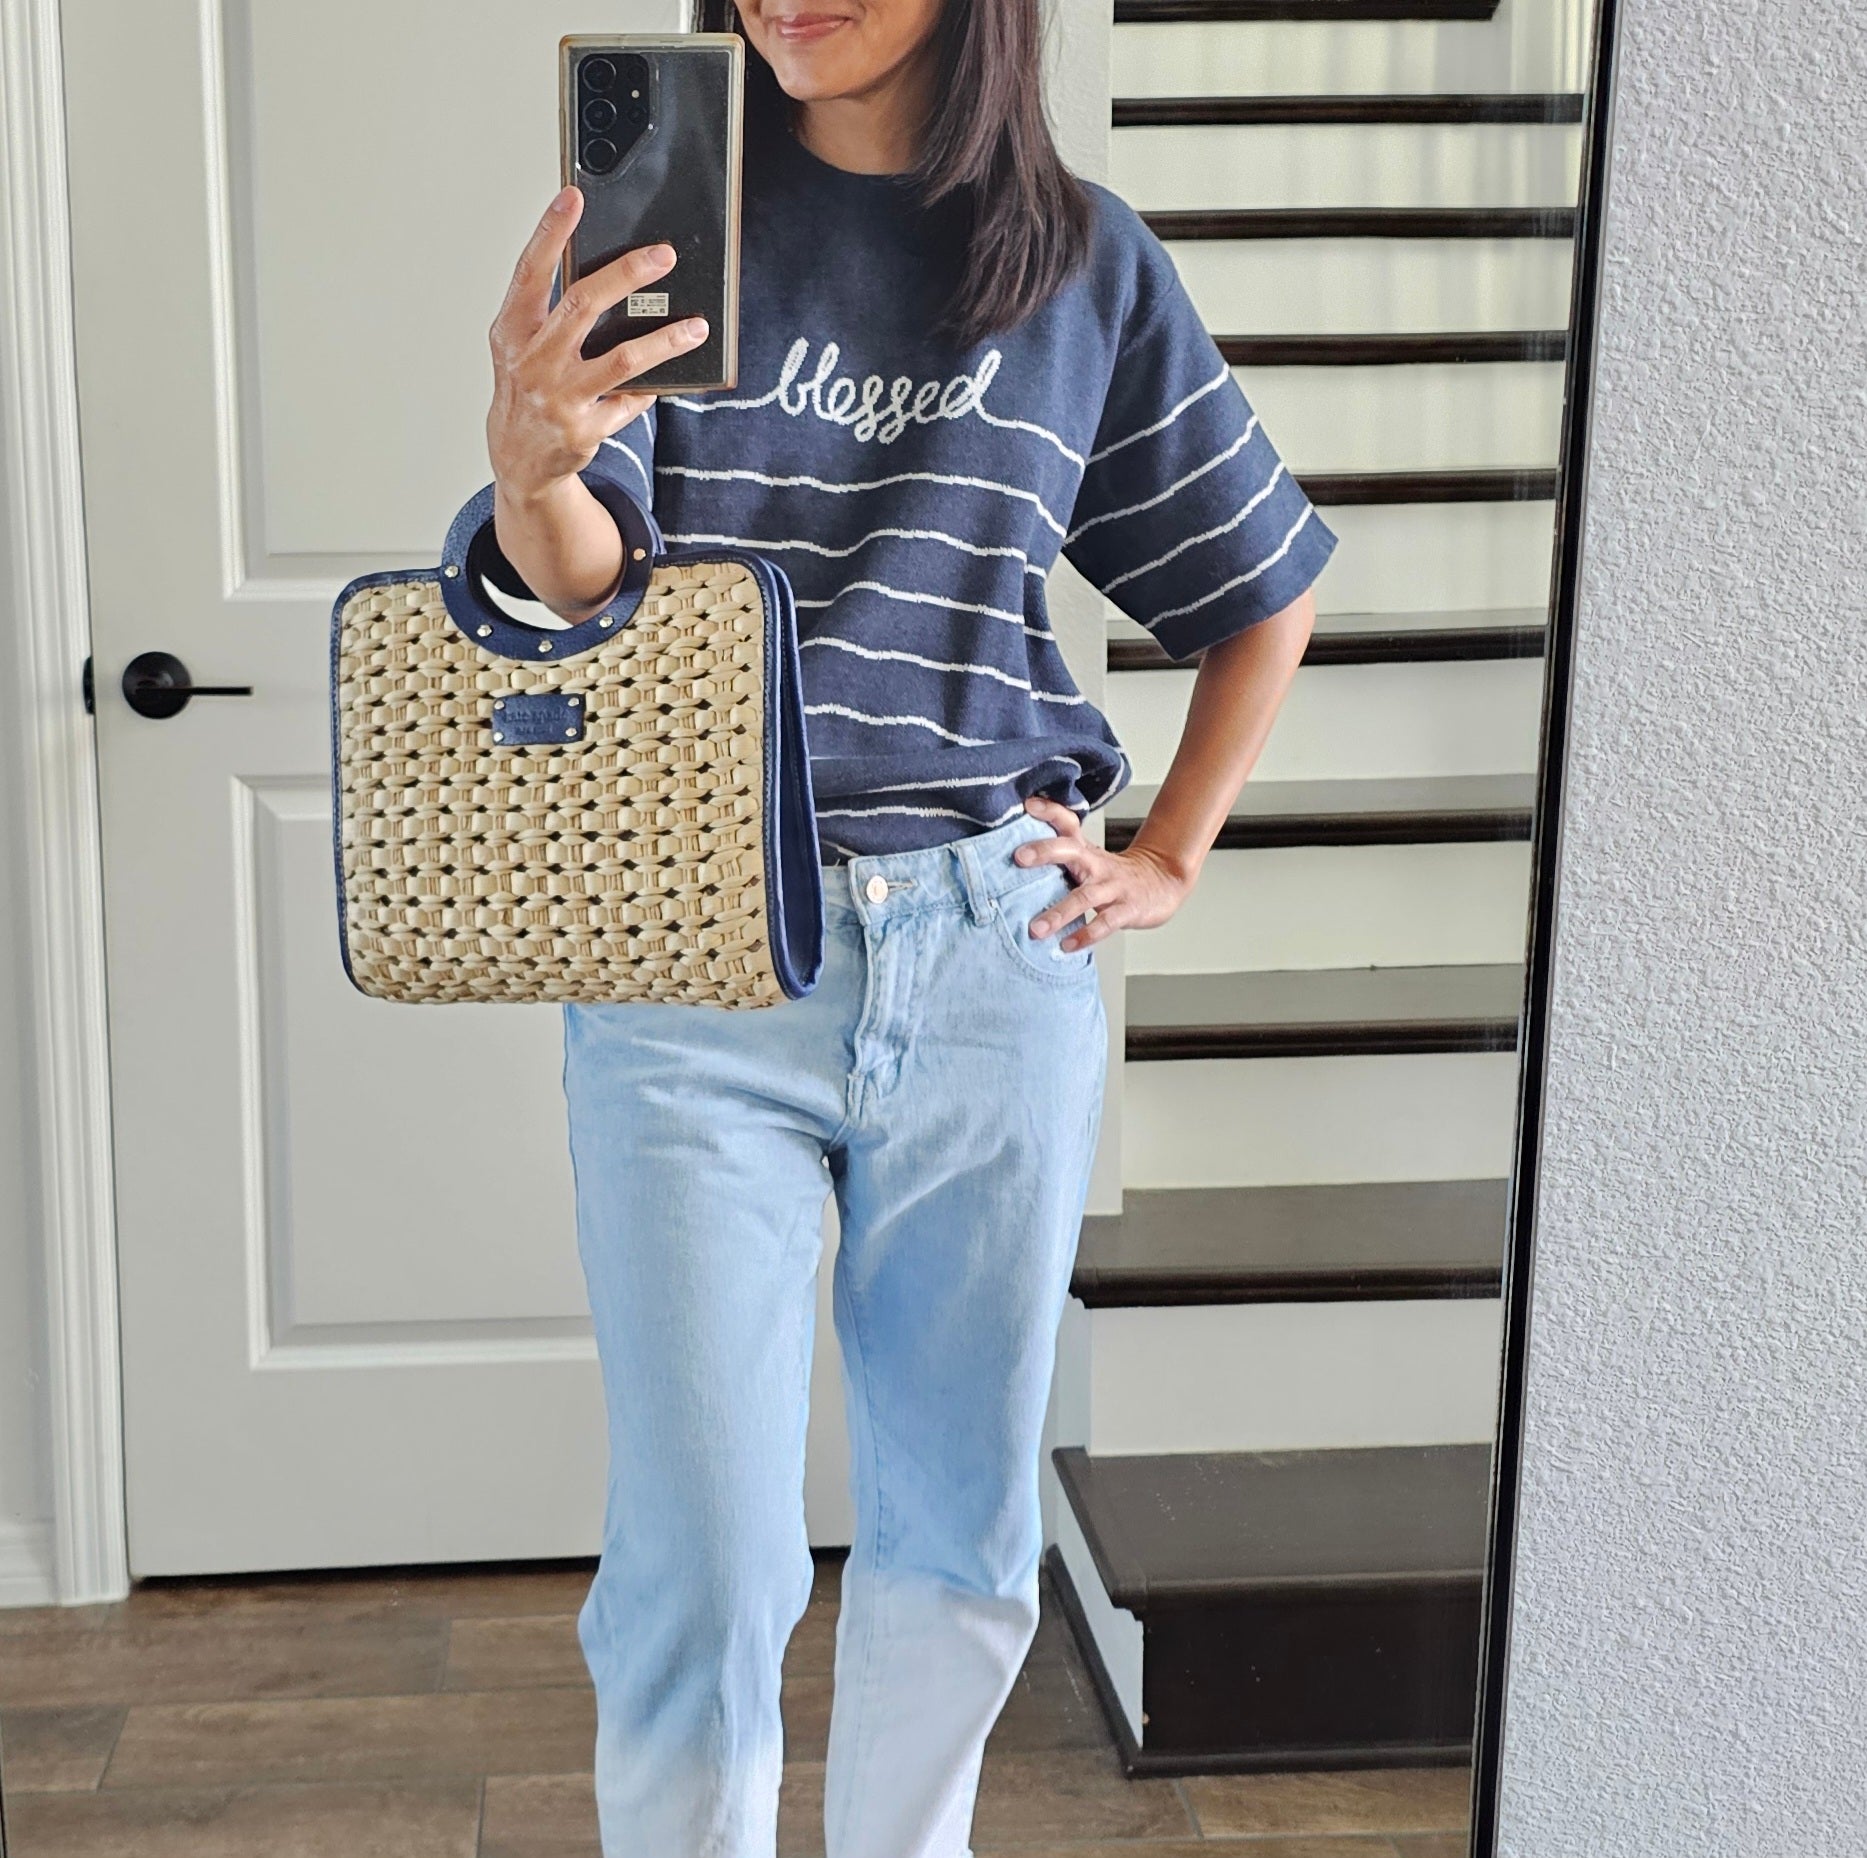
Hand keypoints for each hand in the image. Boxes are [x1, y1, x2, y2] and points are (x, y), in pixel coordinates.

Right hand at [485, 185, 708, 499]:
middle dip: (627, 275)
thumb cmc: (525, 387)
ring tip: (697, 327)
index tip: (572, 197)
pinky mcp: (585, 430)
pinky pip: (631, 401)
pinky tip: (669, 376)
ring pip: (622, 360)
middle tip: (664, 255)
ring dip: (665, 341)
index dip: (550, 232)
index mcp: (512, 331)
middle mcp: (532, 362)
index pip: (530, 272)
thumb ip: (549, 310)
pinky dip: (652, 388)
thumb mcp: (521, 345)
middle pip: (583, 306)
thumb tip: (606, 271)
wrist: (518, 459)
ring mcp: (559, 399)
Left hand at [1012, 794, 1195, 952]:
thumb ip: (1058, 857)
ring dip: (1059, 913)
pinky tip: (1066, 946)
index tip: (1027, 805)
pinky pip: (1104, 924)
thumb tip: (1013, 859)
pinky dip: (1085, 936)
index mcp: (1085, 850)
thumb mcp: (1088, 858)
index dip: (1049, 811)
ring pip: (1085, 897)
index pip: (1068, 823)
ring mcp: (1113, 887)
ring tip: (1036, 929)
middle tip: (1018, 857)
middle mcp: (1097, 865)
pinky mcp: (1126, 910)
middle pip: (1071, 850)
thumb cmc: (1114, 875)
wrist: (1163, 883)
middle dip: (1045, 851)